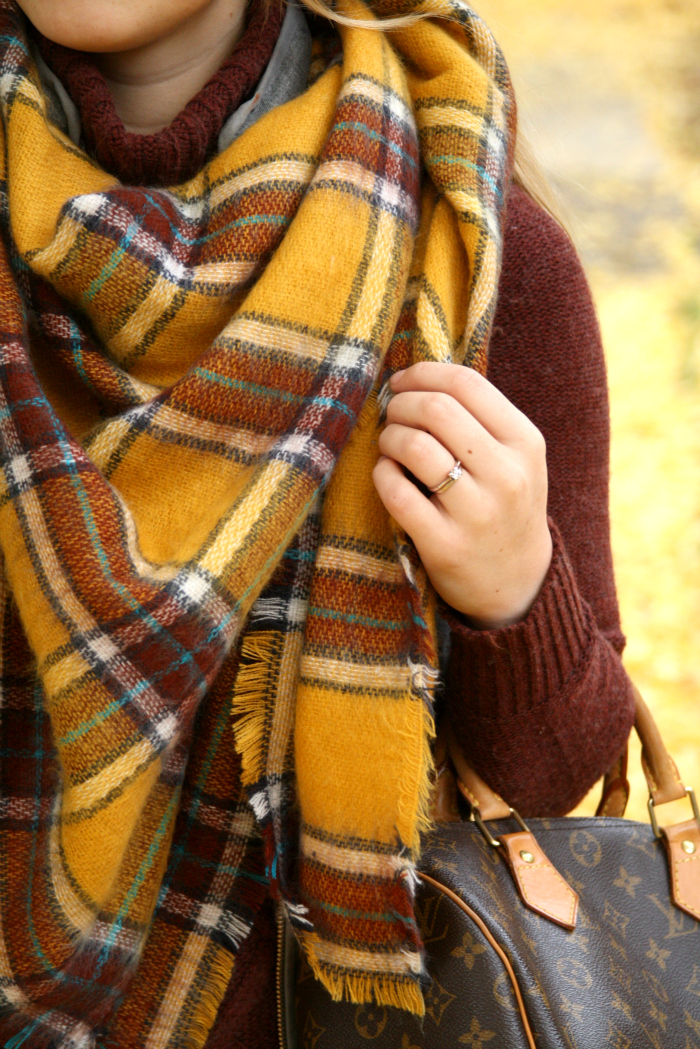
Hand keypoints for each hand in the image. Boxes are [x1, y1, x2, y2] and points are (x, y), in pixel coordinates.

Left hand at [372, 362, 552, 628]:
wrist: (517, 582)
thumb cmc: (504, 504)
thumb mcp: (514, 458)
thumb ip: (478, 417)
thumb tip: (415, 376)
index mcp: (525, 443)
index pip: (466, 383)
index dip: (423, 373)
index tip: (402, 381)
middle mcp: (507, 475)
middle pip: (437, 409)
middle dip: (401, 403)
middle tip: (391, 414)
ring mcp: (477, 514)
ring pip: (415, 447)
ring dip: (389, 437)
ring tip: (389, 444)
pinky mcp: (445, 546)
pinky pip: (398, 493)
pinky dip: (382, 475)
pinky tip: (387, 474)